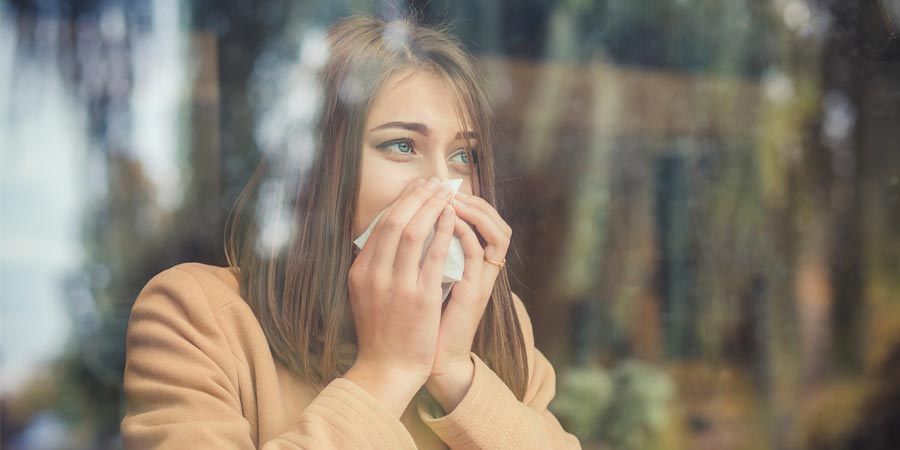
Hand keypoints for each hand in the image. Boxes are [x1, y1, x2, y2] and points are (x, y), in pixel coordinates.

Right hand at [346, 177, 456, 413]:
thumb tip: (385, 236)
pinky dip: (443, 231)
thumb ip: (373, 266)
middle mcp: (375, 275)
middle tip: (433, 182)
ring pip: (413, 232)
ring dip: (431, 206)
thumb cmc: (380, 333)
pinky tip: (452, 217)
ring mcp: (397, 286)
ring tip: (445, 192)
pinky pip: (433, 255)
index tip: (416, 189)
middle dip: (416, 197)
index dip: (401, 202)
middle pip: (395, 222)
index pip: (380, 226)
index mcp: (360, 272)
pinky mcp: (421, 298)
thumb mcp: (364, 295)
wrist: (387, 369)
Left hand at [425, 190, 511, 410]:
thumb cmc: (421, 321)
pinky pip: (479, 253)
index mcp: (471, 265)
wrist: (427, 359)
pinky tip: (450, 219)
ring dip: (475, 211)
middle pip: (495, 222)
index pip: (481, 223)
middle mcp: (482, 270)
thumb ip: (423, 255)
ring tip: (451, 197)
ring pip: (497, 233)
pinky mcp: (476, 291)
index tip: (438, 188)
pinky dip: (466, 232)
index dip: (466, 202)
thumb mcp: (421, 279)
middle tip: (447, 186)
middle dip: (473, 200)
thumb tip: (403, 225)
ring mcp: (482, 280)